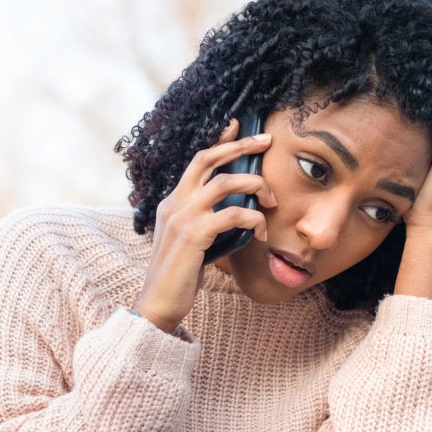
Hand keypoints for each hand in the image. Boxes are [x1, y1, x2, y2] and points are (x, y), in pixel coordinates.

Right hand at [133, 118, 276, 333]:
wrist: (159, 304)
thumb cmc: (179, 278)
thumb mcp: (192, 244)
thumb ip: (206, 224)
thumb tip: (237, 215)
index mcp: (172, 203)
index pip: (196, 162)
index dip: (218, 142)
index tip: (237, 126)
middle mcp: (174, 203)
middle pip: (207, 159)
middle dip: (239, 146)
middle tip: (266, 141)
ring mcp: (181, 217)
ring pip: (224, 183)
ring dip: (255, 186)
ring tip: (273, 201)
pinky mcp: (193, 234)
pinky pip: (233, 215)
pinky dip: (254, 220)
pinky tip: (263, 234)